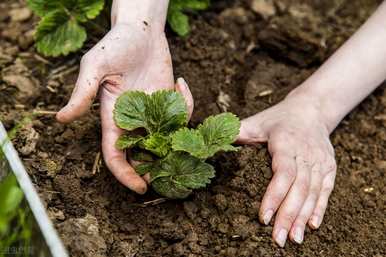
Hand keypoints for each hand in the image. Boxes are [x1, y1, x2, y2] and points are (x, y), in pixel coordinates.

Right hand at [56, 23, 193, 193]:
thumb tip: (61, 119)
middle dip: (156, 168)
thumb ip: (82, 93)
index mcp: (113, 117)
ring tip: (187, 142)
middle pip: (142, 154)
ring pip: (165, 140)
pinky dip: (187, 104)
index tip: (141, 188)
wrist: (140, 31)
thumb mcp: (96, 66)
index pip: (115, 154)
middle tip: (172, 175)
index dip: (125, 174)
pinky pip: (182, 114)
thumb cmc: (115, 45)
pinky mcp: (170, 101)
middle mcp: (133, 120)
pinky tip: (181, 83)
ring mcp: (154, 112)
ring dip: (176, 144)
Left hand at [237, 94, 336, 246]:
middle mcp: (306, 153)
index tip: (264, 217)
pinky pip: (326, 190)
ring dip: (303, 217)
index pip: (283, 173)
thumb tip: (211, 144)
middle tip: (278, 239)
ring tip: (293, 239)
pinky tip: (311, 226)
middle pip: (299, 188)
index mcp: (286, 142)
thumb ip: (237, 132)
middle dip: (288, 215)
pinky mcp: (329, 167)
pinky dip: (319, 208)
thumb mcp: (256, 121)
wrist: (312, 109)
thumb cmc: (278, 119)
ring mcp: (320, 161)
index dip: (274, 196)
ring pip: (313, 192)